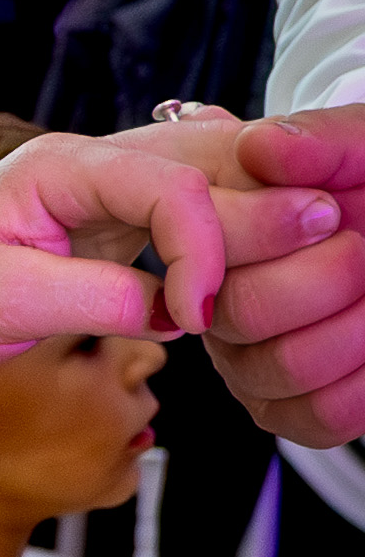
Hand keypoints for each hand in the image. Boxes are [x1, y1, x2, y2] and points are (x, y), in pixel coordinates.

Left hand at [0, 123, 346, 382]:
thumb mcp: (3, 305)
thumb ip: (95, 298)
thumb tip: (176, 309)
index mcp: (62, 166)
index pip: (165, 183)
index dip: (203, 243)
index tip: (197, 315)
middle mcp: (94, 166)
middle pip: (205, 164)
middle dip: (264, 206)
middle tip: (325, 245)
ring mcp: (110, 195)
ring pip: (208, 183)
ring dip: (255, 218)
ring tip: (310, 250)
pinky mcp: (119, 230)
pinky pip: (192, 219)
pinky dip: (232, 240)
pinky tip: (264, 263)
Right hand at [206, 114, 364, 448]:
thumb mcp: (360, 147)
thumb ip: (318, 140)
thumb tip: (260, 148)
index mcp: (223, 236)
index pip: (207, 248)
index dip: (269, 231)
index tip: (328, 210)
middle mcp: (223, 304)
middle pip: (243, 311)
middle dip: (325, 278)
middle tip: (360, 248)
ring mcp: (252, 365)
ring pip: (283, 367)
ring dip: (353, 327)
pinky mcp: (292, 413)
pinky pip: (317, 416)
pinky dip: (362, 382)